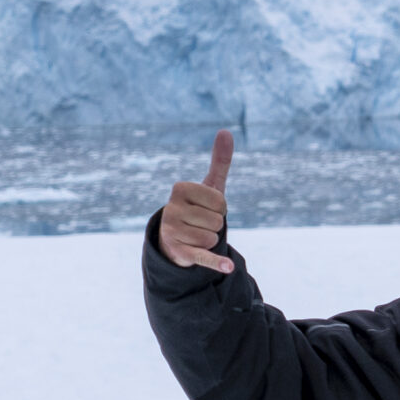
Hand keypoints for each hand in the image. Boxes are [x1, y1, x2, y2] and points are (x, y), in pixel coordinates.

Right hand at [157, 130, 236, 273]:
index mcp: (180, 189)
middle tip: (200, 225)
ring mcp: (173, 232)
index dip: (220, 208)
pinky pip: (203, 257)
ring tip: (196, 237)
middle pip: (217, 220)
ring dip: (210, 241)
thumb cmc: (197, 209)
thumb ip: (219, 161)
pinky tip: (228, 268)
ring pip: (212, 238)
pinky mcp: (179, 253)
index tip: (207, 208)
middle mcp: (171, 209)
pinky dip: (216, 263)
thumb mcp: (209, 186)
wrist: (176, 241)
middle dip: (215, 225)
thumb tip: (226, 131)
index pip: (220, 201)